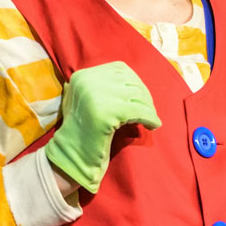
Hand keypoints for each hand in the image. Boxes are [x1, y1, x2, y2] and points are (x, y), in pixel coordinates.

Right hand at [44, 61, 160, 193]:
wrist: (72, 155)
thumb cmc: (84, 129)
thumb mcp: (88, 98)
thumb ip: (105, 84)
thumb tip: (136, 80)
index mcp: (83, 76)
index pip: (120, 69)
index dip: (135, 83)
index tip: (141, 98)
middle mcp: (88, 82)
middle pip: (130, 82)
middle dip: (144, 96)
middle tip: (149, 110)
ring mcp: (96, 96)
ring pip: (137, 96)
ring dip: (149, 108)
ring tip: (151, 119)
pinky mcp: (106, 113)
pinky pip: (139, 111)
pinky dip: (150, 118)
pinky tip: (153, 126)